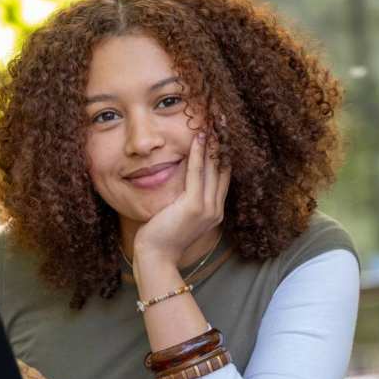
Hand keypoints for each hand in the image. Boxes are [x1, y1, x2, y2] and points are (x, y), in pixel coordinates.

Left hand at [133, 130, 230, 266]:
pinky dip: (199, 154)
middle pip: (223, 169)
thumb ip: (184, 199)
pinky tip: (198, 137)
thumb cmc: (161, 237)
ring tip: (213, 122)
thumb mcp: (178, 215)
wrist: (156, 257)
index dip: (222, 154)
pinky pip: (198, 174)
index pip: (222, 177)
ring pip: (214, 168)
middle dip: (222, 144)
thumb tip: (179, 179)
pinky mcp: (194, 206)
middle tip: (222, 121)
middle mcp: (215, 209)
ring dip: (213, 143)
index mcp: (214, 212)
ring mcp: (207, 208)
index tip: (221, 134)